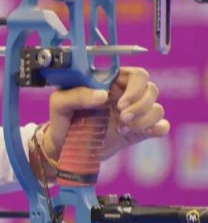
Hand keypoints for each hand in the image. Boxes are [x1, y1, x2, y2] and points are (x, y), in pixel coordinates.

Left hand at [42, 67, 169, 162]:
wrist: (64, 148)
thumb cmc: (62, 120)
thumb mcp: (60, 103)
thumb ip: (77, 95)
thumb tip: (102, 94)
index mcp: (109, 83)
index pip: (137, 75)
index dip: (135, 87)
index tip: (120, 103)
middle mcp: (124, 96)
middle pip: (151, 90)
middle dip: (141, 104)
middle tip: (122, 118)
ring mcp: (133, 114)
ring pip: (157, 108)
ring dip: (145, 119)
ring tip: (121, 129)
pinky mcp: (138, 132)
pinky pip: (162, 126)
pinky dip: (157, 128)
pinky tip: (136, 134)